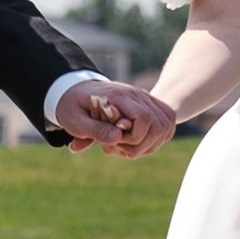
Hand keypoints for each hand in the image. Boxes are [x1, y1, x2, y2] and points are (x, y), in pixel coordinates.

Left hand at [54, 79, 178, 158]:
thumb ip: (95, 130)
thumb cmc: (73, 107)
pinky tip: (139, 141)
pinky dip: (157, 136)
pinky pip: (166, 121)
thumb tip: (117, 137)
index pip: (144, 118)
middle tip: (122, 148)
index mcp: (118, 96)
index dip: (134, 137)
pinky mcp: (148, 103)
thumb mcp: (76, 122)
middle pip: (159, 124)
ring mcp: (144, 97)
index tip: (116, 142)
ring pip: (166, 124)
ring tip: (129, 146)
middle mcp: (137, 94)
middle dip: (143, 144)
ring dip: (152, 142)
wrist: (74, 90)